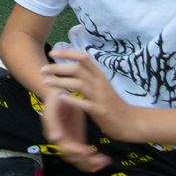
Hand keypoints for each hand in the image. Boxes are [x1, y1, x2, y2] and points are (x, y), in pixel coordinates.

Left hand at [37, 48, 131, 173]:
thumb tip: (73, 66)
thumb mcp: (102, 86)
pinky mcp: (101, 111)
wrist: (132, 122)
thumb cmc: (113, 103)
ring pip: (79, 84)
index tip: (52, 53)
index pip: (83, 58)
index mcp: (100, 75)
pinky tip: (61, 98)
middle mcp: (100, 83)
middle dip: (58, 68)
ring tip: (46, 82)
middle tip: (43, 70)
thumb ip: (89, 76)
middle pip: (77, 69)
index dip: (67, 53)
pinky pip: (85, 104)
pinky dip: (73, 100)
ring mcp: (100, 97)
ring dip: (61, 82)